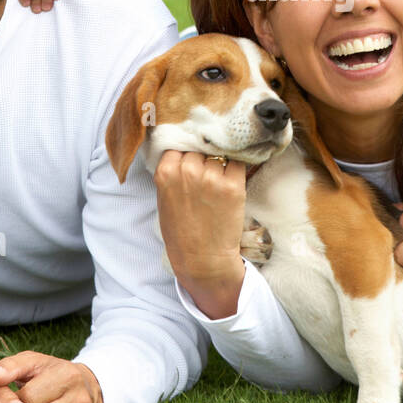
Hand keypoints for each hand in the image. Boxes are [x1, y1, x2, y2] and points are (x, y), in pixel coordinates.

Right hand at [153, 150, 247, 318]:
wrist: (202, 260)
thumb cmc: (181, 231)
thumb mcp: (164, 198)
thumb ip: (172, 172)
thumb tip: (187, 148)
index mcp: (166, 172)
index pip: (180, 143)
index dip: (187, 151)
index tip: (192, 159)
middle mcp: (187, 171)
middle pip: (200, 147)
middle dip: (204, 156)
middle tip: (207, 173)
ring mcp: (211, 177)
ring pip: (220, 154)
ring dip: (221, 163)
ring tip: (219, 182)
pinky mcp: (233, 185)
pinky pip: (238, 163)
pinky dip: (237, 168)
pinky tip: (233, 181)